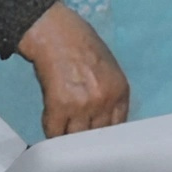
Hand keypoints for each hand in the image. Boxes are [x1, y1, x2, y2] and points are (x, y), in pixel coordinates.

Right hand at [16, 0, 129, 136]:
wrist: (55, 31)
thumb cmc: (82, 45)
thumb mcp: (109, 70)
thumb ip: (111, 96)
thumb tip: (105, 122)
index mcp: (120, 91)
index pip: (118, 128)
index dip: (106, 136)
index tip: (97, 139)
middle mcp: (105, 101)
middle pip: (97, 137)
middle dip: (87, 139)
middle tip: (78, 140)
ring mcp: (82, 105)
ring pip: (76, 138)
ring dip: (68, 138)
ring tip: (63, 135)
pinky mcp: (58, 106)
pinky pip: (54, 132)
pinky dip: (51, 133)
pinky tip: (51, 126)